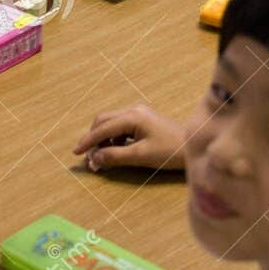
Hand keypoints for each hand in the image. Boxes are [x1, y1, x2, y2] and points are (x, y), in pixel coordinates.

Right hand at [73, 104, 188, 171]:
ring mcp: (139, 113)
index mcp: (132, 117)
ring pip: (111, 123)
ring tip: (101, 159)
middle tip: (89, 158)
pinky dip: (113, 138)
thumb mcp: (140, 156)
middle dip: (93, 138)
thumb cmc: (169, 151)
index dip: (87, 141)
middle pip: (103, 121)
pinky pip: (120, 127)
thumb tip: (94, 158)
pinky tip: (115, 152)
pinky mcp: (143, 120)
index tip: (75, 153)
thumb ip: (115, 156)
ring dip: (103, 139)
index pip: (102, 128)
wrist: (193, 146)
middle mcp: (133, 110)